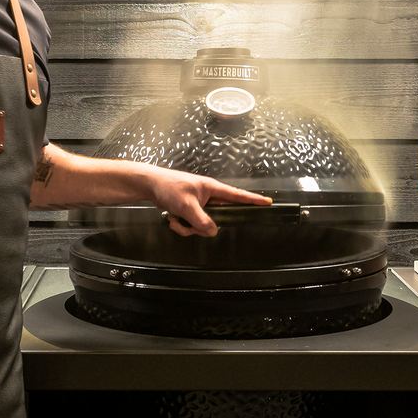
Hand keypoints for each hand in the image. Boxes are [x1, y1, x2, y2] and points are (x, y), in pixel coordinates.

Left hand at [149, 168, 270, 236]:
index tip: (267, 202)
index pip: (237, 195)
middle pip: (218, 218)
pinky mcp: (190, 210)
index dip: (253, 200)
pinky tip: (171, 219)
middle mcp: (209, 197)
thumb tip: (213, 231)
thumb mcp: (186, 206)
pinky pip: (193, 225)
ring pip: (203, 225)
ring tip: (175, 219)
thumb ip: (201, 220)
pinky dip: (182, 225)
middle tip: (188, 224)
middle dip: (201, 226)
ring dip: (188, 227)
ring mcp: (200, 204)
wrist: (150, 185)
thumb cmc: (170, 188)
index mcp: (213, 189)